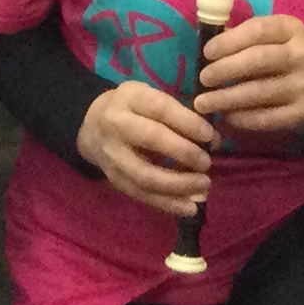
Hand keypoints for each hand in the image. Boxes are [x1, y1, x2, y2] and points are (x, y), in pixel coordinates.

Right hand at [73, 78, 215, 215]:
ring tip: (204, 185)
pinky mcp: (116, 180)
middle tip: (207, 162)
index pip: (161, 109)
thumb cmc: (132, 109)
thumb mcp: (148, 97)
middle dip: (184, 153)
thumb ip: (177, 113)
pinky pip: (142, 195)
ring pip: (146, 175)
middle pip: (152, 139)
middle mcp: (117, 126)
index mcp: (130, 98)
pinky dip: (168, 204)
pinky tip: (190, 207)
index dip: (188, 123)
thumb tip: (211, 138)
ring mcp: (114, 156)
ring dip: (179, 184)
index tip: (211, 136)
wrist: (92, 127)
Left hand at [194, 11, 303, 134]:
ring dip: (226, 98)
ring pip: (258, 92)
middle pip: (257, 61)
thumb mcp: (280, 38)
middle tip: (202, 79)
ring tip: (203, 103)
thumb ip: (249, 38)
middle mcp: (302, 55)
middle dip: (225, 70)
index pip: (258, 31)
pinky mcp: (302, 114)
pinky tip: (226, 116)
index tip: (207, 52)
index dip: (229, 41)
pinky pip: (265, 118)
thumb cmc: (293, 58)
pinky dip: (242, 118)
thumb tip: (210, 45)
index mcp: (293, 29)